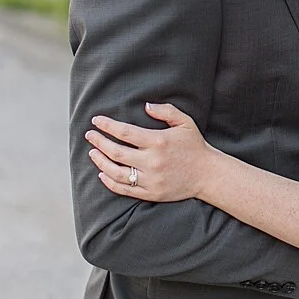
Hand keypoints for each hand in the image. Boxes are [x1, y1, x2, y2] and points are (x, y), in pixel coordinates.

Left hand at [84, 102, 213, 202]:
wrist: (208, 174)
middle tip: (90, 135)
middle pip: (116, 152)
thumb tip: (144, 105)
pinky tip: (102, 174)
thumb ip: (165, 110)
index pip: (124, 132)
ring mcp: (151, 179)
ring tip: (92, 153)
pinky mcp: (152, 193)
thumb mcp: (184, 122)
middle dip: (99, 142)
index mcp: (158, 141)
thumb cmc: (195, 145)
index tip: (96, 121)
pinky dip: (110, 182)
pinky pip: (125, 190)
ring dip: (100, 162)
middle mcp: (152, 161)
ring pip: (117, 173)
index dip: (107, 126)